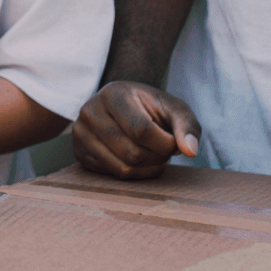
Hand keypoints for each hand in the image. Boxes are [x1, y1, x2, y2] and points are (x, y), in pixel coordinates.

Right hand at [71, 81, 200, 178]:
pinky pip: (113, 176)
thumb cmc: (152, 107)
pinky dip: (134, 174)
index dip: (165, 143)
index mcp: (113, 94)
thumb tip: (191, 151)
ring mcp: (80, 134)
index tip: (173, 141)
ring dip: (147, 169)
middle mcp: (90, 112)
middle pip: (132, 154)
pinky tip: (139, 160)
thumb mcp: (174, 109)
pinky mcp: (79, 154)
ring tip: (153, 154)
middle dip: (157, 158)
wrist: (124, 106)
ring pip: (122, 169)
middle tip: (163, 149)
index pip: (141, 130)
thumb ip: (187, 126)